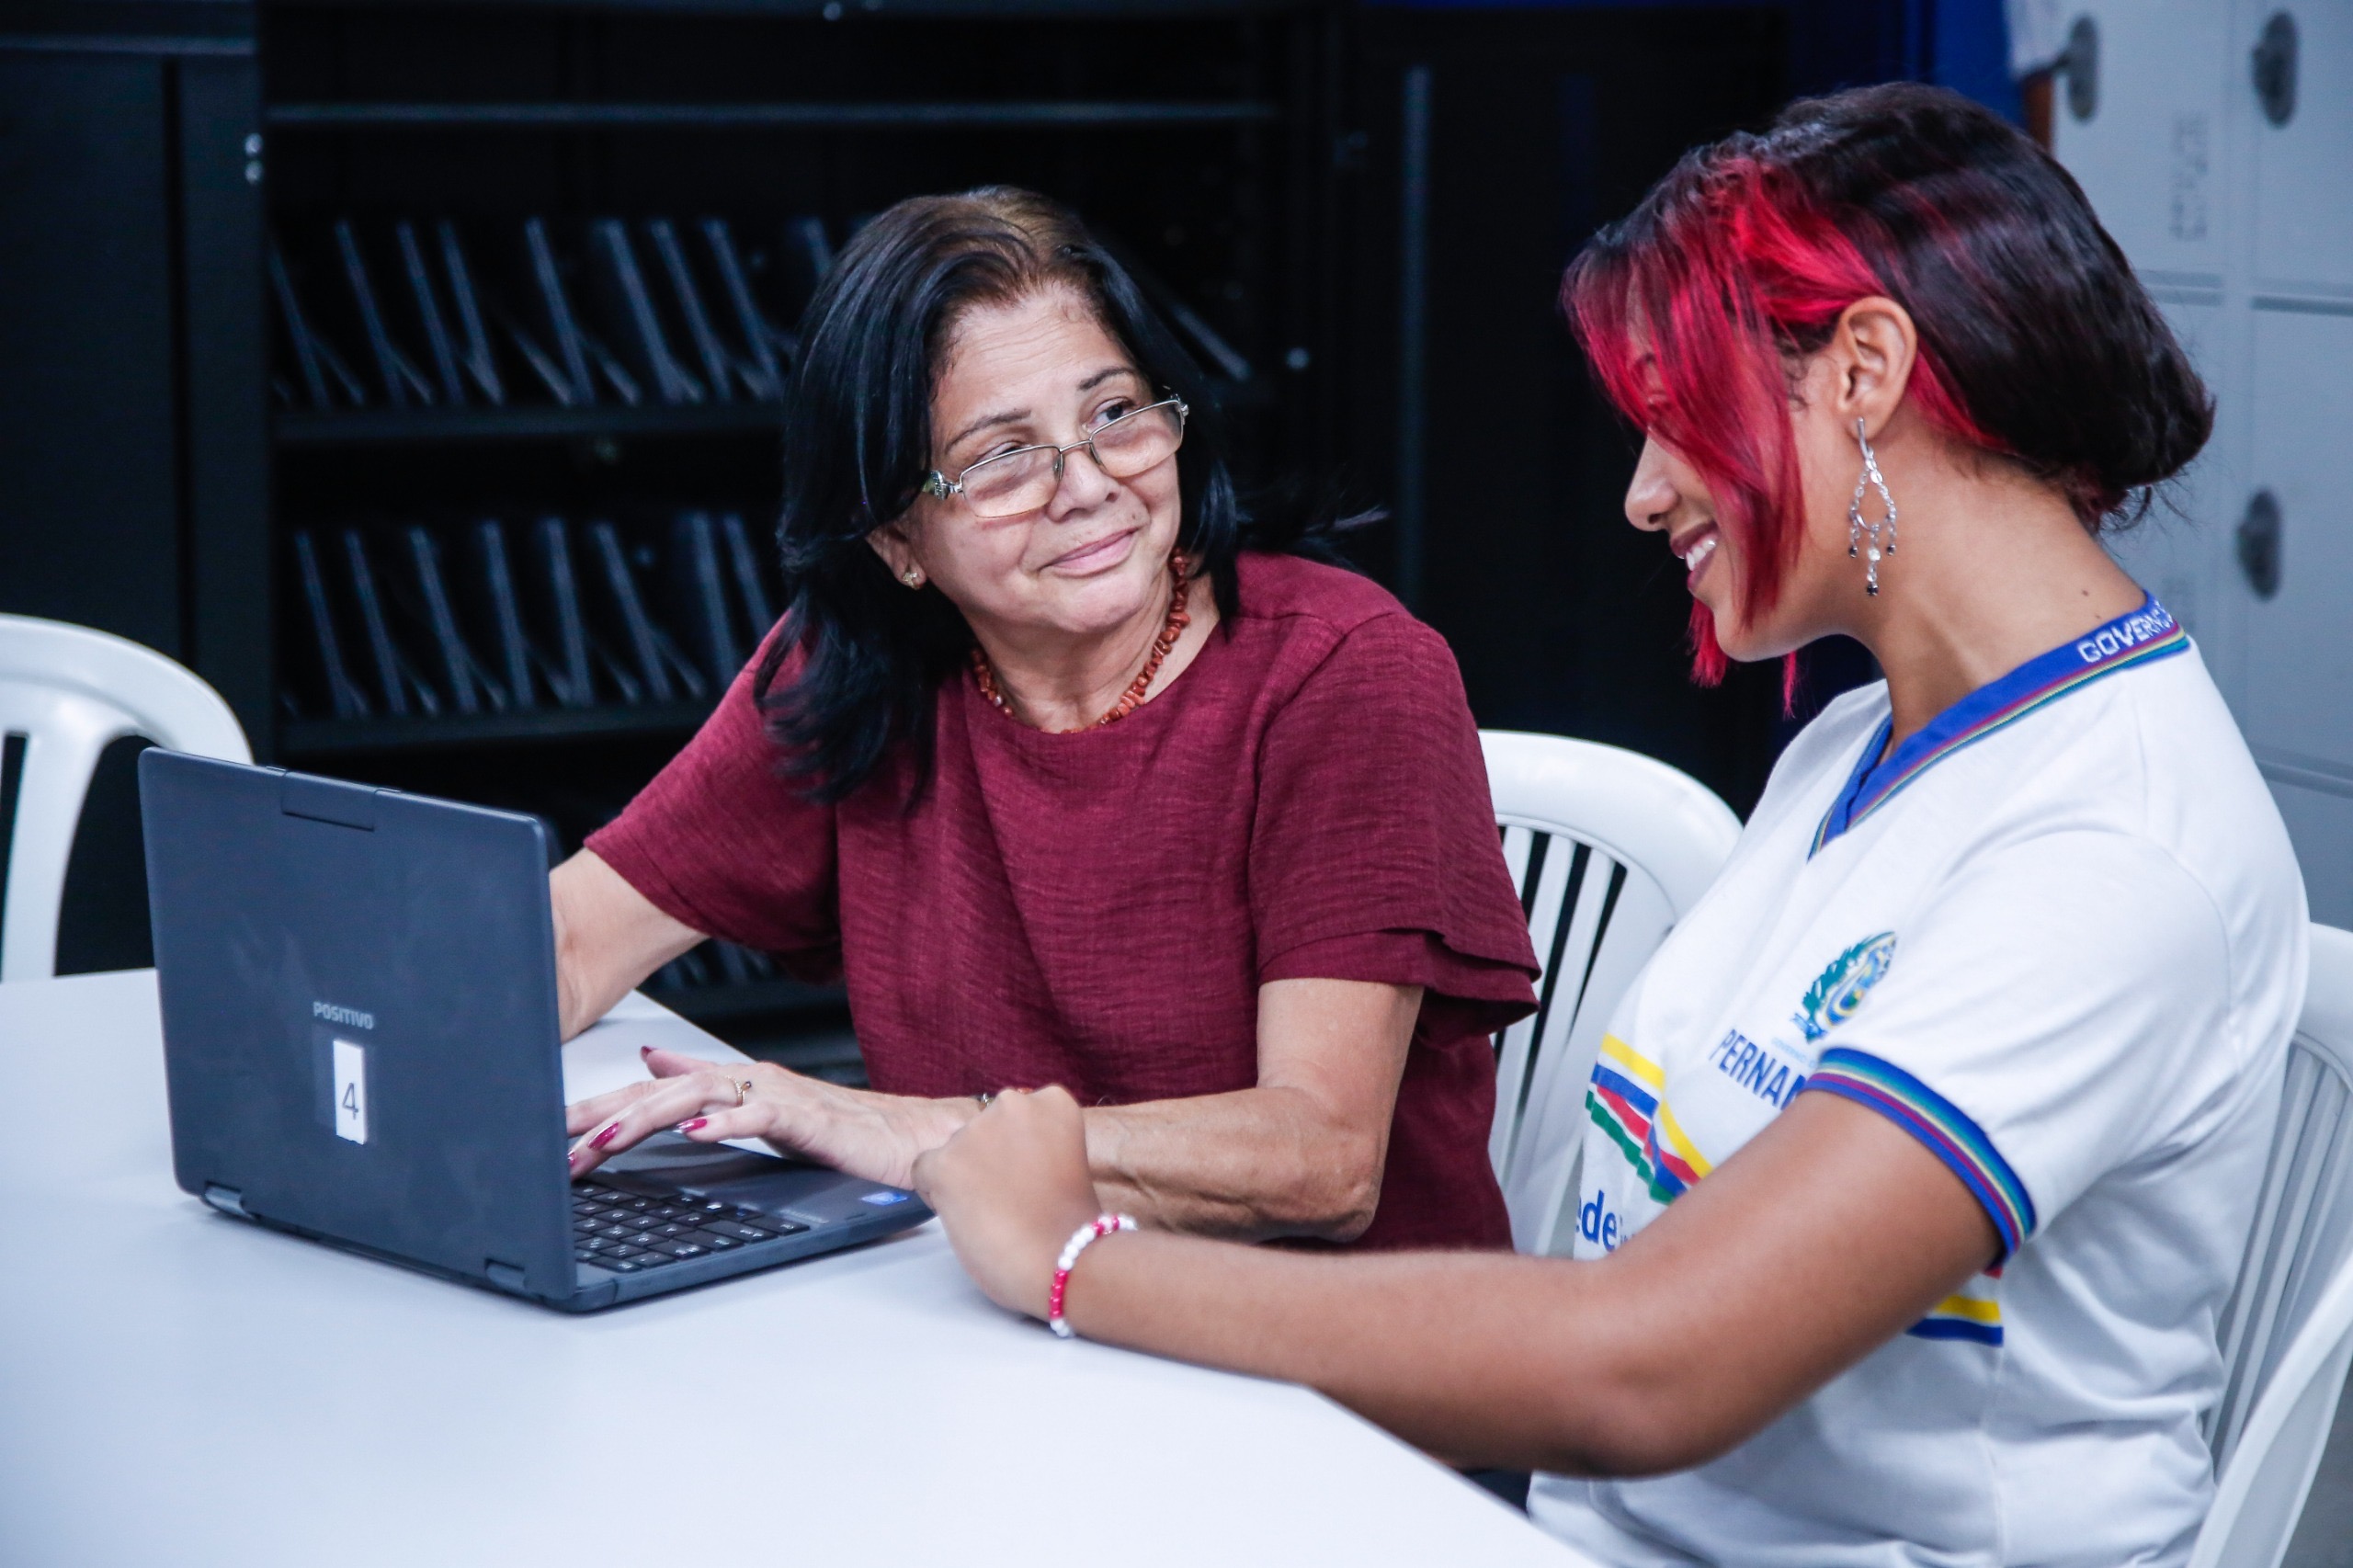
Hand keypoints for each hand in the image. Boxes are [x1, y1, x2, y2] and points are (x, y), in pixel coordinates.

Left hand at [565, 1046, 969, 1187]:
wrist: (912, 1138)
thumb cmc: (843, 1129)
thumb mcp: (759, 1108)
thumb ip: (706, 1086)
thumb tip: (652, 1061)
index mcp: (733, 1082)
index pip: (651, 1091)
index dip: (597, 1106)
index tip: (545, 1127)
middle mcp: (748, 1079)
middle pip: (660, 1091)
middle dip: (602, 1115)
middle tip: (552, 1141)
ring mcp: (776, 1094)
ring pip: (697, 1097)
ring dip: (645, 1118)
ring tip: (602, 1141)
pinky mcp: (807, 1117)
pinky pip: (759, 1116)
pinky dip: (725, 1123)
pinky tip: (694, 1134)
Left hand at [912, 1086, 1103, 1320]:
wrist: (1067, 1259)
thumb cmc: (1071, 1225)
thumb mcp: (1065, 1160)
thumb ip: (1034, 1146)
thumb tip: (998, 1158)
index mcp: (1051, 1101)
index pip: (1013, 1115)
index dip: (1015, 1150)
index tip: (1029, 1177)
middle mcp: (1012, 1103)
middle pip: (980, 1129)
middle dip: (987, 1159)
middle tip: (1009, 1198)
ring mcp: (976, 1131)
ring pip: (953, 1150)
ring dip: (964, 1177)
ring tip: (994, 1213)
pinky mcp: (945, 1162)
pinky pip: (923, 1171)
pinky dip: (937, 1195)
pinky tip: (967, 1215)